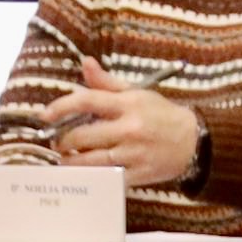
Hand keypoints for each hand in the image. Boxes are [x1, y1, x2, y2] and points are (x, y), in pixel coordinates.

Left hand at [44, 81, 208, 190]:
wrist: (196, 141)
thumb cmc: (162, 115)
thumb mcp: (137, 93)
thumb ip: (107, 82)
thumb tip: (85, 63)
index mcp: (128, 105)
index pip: (87, 100)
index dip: (61, 106)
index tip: (45, 114)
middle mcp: (129, 128)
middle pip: (81, 136)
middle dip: (62, 141)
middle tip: (59, 142)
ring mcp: (134, 153)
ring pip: (89, 161)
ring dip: (70, 161)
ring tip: (66, 159)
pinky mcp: (138, 174)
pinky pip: (107, 178)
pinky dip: (91, 177)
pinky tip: (84, 174)